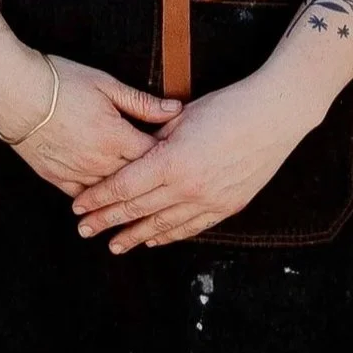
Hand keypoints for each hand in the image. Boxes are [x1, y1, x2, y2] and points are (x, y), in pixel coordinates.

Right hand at [0, 53, 179, 196]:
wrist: (15, 92)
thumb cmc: (60, 81)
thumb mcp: (105, 84)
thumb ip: (141, 102)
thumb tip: (175, 109)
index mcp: (116, 137)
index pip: (154, 157)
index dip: (169, 158)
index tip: (180, 158)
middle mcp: (100, 161)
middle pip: (135, 181)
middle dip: (152, 182)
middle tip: (167, 183)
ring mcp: (77, 173)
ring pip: (110, 194)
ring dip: (125, 197)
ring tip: (142, 202)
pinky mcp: (56, 177)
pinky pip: (81, 197)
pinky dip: (95, 202)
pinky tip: (103, 205)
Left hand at [72, 76, 295, 249]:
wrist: (273, 117)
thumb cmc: (226, 107)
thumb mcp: (181, 116)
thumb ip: (154, 137)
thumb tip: (132, 150)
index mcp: (171, 161)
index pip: (124, 186)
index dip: (99, 198)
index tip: (79, 207)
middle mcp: (187, 187)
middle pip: (138, 209)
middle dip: (107, 221)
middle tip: (84, 231)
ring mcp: (209, 200)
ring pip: (163, 225)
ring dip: (135, 236)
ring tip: (114, 245)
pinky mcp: (227, 206)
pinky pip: (191, 227)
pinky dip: (169, 235)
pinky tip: (153, 240)